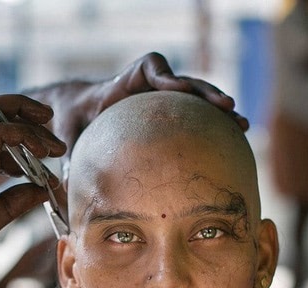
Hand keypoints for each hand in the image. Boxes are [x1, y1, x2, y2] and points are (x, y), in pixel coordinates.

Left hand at [48, 52, 248, 152]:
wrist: (78, 114)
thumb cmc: (73, 126)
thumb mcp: (70, 139)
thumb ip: (71, 163)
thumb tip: (66, 197)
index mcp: (122, 85)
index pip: (149, 69)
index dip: (164, 76)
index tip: (175, 88)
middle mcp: (148, 85)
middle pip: (184, 81)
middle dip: (206, 93)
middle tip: (226, 107)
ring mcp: (162, 96)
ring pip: (197, 97)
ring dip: (219, 108)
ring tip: (241, 124)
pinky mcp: (171, 108)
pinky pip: (195, 112)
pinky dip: (213, 123)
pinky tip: (233, 139)